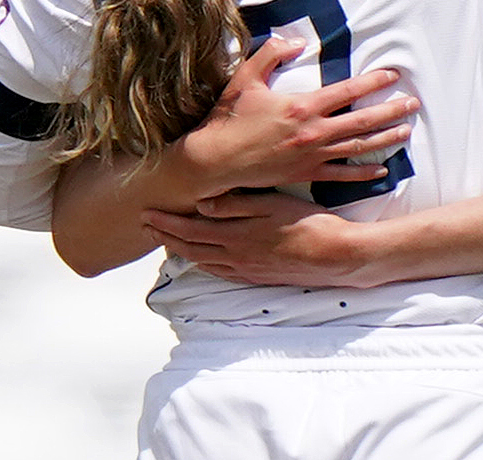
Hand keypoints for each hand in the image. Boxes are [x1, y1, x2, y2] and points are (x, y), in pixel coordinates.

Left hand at [143, 191, 377, 286]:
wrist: (335, 256)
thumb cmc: (307, 223)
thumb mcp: (272, 205)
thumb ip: (235, 206)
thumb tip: (201, 206)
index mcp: (236, 237)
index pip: (190, 231)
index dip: (166, 223)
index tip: (146, 214)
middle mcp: (236, 258)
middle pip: (191, 249)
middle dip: (166, 237)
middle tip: (146, 227)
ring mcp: (247, 271)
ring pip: (204, 263)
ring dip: (181, 251)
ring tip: (167, 242)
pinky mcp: (259, 278)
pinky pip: (222, 273)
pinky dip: (204, 265)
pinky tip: (203, 260)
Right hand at [179, 36, 416, 196]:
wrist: (216, 160)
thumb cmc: (230, 117)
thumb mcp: (246, 77)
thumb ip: (271, 53)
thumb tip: (297, 42)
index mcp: (302, 106)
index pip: (347, 91)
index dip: (373, 82)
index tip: (393, 76)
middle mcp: (313, 132)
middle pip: (361, 120)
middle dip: (390, 111)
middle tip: (414, 104)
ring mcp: (311, 156)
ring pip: (357, 146)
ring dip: (384, 138)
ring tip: (406, 131)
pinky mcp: (305, 175)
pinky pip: (341, 175)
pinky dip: (363, 173)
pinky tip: (381, 169)